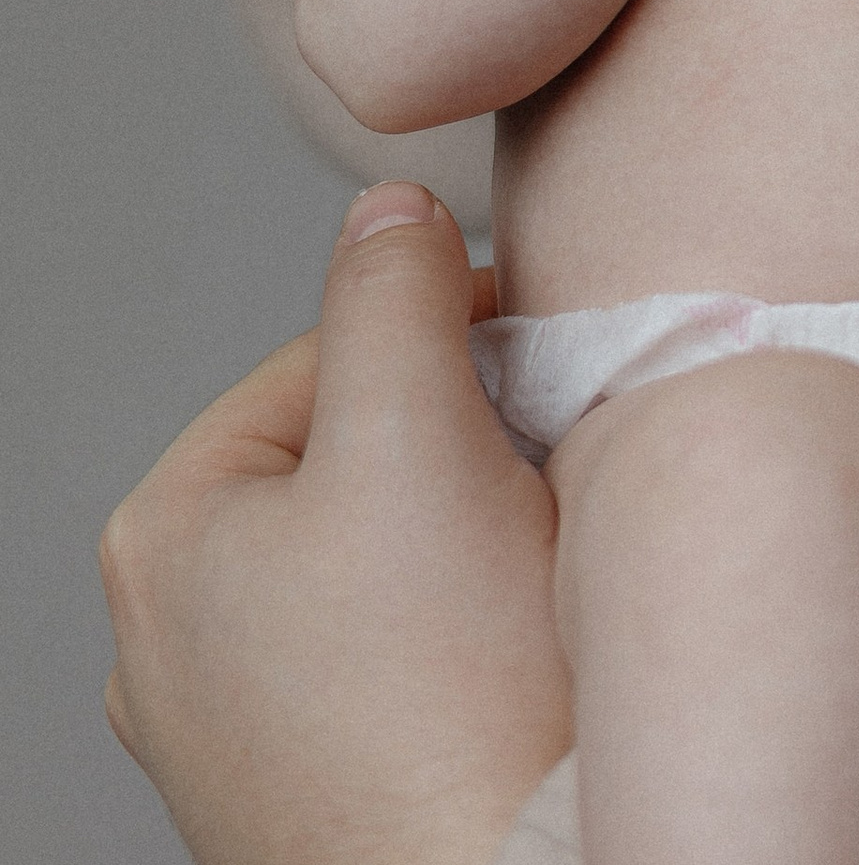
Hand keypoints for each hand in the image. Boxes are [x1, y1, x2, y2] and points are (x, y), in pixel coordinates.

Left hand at [100, 182, 569, 864]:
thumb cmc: (452, 701)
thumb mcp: (420, 439)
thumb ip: (395, 294)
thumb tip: (389, 207)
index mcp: (165, 539)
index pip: (330, 352)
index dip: (453, 335)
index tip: (544, 364)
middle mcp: (173, 645)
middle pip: (361, 453)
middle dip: (469, 441)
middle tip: (550, 472)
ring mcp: (244, 734)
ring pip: (391, 555)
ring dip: (480, 533)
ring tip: (541, 568)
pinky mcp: (325, 794)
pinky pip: (407, 658)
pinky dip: (474, 632)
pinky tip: (524, 655)